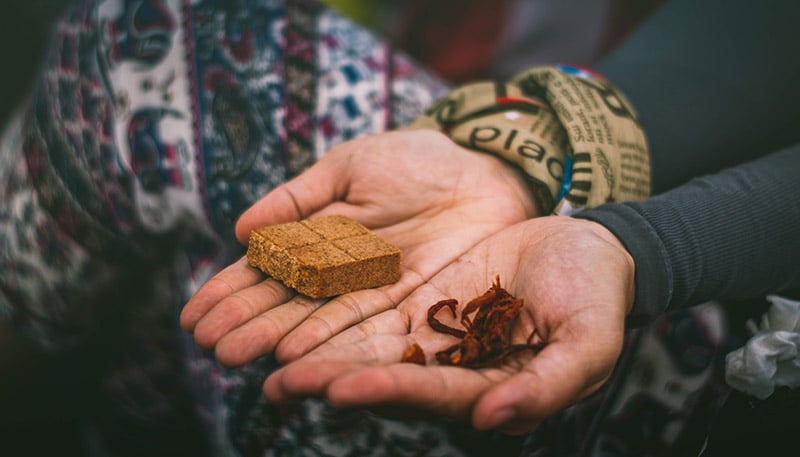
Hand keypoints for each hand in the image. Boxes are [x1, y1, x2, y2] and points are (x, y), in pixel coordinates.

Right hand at [180, 129, 538, 365]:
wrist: (484, 169)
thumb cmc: (416, 160)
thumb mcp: (348, 167)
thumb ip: (298, 199)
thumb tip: (241, 230)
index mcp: (321, 240)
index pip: (266, 272)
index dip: (230, 293)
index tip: (193, 316)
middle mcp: (342, 275)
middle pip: (286, 304)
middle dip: (245, 324)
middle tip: (208, 346)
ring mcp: (374, 292)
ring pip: (317, 322)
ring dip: (274, 341)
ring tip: (235, 357)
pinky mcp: (411, 304)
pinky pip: (365, 325)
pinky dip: (328, 342)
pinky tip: (294, 355)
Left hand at [262, 216, 634, 433]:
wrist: (589, 247)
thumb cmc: (598, 293)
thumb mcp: (590, 340)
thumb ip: (548, 384)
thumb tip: (493, 421)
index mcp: (491, 386)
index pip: (432, 394)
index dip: (387, 391)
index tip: (337, 389)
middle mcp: (453, 366)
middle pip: (385, 375)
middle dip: (331, 378)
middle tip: (277, 382)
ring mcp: (434, 331)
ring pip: (368, 344)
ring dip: (319, 351)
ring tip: (267, 357)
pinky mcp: (421, 297)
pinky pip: (373, 304)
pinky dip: (335, 310)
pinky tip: (295, 311)